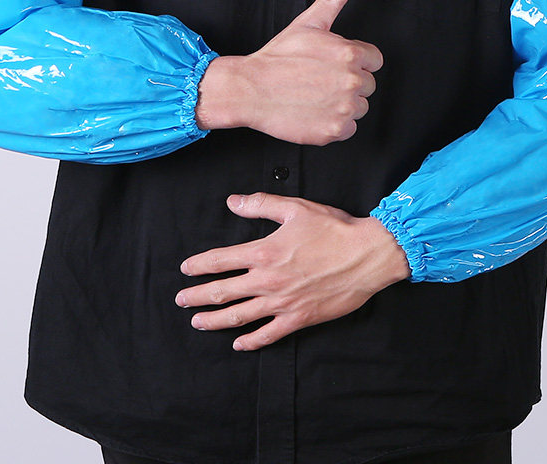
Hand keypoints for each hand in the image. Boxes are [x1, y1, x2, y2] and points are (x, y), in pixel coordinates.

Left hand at [174, 191, 410, 350]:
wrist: (366, 254)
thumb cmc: (333, 228)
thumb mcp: (295, 208)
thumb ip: (260, 204)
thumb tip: (233, 202)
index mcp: (264, 251)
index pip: (220, 260)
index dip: (199, 265)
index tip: (186, 269)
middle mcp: (268, 280)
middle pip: (222, 291)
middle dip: (197, 296)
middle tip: (181, 300)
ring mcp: (282, 302)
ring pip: (239, 316)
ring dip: (214, 320)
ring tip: (197, 322)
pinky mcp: (299, 318)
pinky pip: (269, 334)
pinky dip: (251, 341)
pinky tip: (239, 344)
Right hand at [197, 0, 382, 143]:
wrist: (250, 89)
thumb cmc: (277, 58)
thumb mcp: (308, 22)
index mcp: (350, 54)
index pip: (374, 61)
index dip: (354, 62)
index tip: (333, 65)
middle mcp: (352, 82)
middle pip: (368, 86)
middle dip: (348, 83)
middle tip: (320, 81)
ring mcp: (344, 108)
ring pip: (359, 108)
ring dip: (342, 104)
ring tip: (315, 96)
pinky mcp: (335, 130)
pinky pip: (348, 129)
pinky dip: (334, 124)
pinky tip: (314, 111)